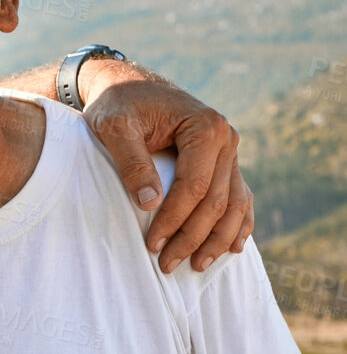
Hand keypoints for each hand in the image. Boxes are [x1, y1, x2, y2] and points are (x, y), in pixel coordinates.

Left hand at [81, 76, 252, 273]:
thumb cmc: (118, 105)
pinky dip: (238, 225)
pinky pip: (240, 198)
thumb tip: (150, 202)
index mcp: (205, 127)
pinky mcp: (225, 162)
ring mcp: (230, 152)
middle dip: (193, 237)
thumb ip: (131, 161)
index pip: (195, 186)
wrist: (129, 87)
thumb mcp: (113, 126)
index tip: (152, 244)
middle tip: (167, 264)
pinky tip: (231, 248)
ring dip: (219, 239)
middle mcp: (226, 139)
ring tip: (196, 266)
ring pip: (235, 204)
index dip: (175, 219)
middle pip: (217, 200)